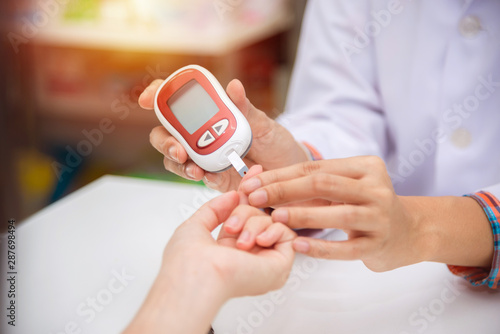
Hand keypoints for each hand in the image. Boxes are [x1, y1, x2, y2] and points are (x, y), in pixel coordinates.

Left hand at [124, 190, 295, 333]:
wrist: (196, 274)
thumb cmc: (188, 259)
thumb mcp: (196, 225)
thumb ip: (215, 208)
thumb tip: (234, 194)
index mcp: (229, 249)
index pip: (247, 215)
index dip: (251, 193)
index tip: (255, 171)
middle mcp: (249, 255)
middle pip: (259, 214)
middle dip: (245, 210)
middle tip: (230, 225)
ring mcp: (265, 260)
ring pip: (271, 221)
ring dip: (253, 223)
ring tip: (238, 242)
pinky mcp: (280, 265)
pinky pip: (287, 234)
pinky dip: (273, 230)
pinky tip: (257, 241)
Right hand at [139, 78, 307, 191]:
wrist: (290, 175)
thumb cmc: (276, 144)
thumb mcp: (265, 125)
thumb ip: (247, 110)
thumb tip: (234, 86)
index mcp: (211, 114)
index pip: (177, 102)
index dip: (158, 96)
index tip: (148, 99)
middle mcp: (201, 135)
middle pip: (166, 134)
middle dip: (165, 141)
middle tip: (178, 150)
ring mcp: (204, 157)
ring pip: (175, 160)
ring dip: (178, 164)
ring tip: (195, 169)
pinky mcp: (213, 178)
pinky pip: (198, 177)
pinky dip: (200, 177)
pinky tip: (210, 177)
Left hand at [239, 156, 493, 271]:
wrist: (409, 232)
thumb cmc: (366, 205)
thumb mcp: (346, 186)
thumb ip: (314, 184)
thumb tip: (264, 184)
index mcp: (365, 166)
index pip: (316, 168)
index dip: (281, 175)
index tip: (253, 184)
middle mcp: (376, 187)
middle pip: (325, 184)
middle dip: (286, 190)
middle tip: (256, 198)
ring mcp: (381, 216)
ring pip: (338, 214)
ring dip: (303, 215)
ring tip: (274, 218)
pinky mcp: (380, 244)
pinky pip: (348, 248)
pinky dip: (322, 248)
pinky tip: (299, 247)